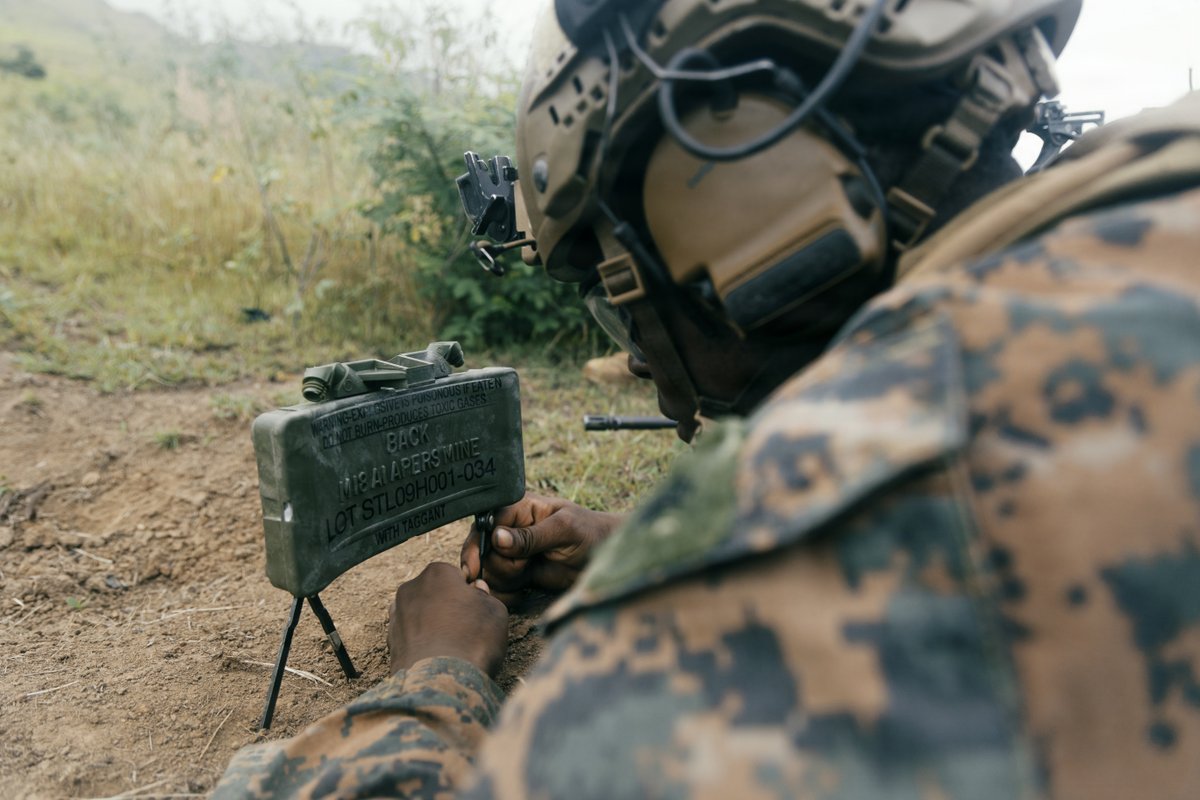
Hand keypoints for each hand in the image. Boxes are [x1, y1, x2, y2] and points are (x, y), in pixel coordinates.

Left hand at [388, 562, 507, 676]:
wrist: (439, 682)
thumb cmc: (471, 640)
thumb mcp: (495, 611)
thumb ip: (486, 595)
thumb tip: (477, 592)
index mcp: (437, 573)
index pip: (456, 575)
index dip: (469, 593)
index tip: (476, 609)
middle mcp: (411, 588)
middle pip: (435, 593)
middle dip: (448, 606)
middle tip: (466, 629)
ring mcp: (397, 614)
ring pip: (422, 614)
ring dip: (433, 624)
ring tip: (451, 646)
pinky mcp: (389, 641)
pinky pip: (412, 636)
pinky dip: (422, 643)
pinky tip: (436, 657)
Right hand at [460, 493, 623, 605]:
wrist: (606, 560)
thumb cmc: (591, 533)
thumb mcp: (564, 530)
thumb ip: (530, 536)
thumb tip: (497, 537)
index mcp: (518, 507)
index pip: (485, 524)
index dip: (479, 546)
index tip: (476, 567)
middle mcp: (510, 528)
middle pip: (481, 550)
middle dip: (498, 565)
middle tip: (522, 568)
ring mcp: (512, 552)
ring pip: (488, 571)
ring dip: (504, 580)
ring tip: (528, 574)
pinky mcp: (518, 573)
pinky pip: (499, 586)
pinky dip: (507, 594)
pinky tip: (523, 592)